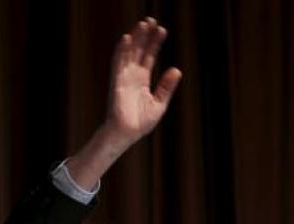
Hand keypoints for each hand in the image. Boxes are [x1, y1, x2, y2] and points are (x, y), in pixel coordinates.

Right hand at [64, 17, 180, 188]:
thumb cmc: (141, 123)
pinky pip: (118, 63)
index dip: (155, 43)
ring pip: (129, 53)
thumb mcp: (159, 103)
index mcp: (142, 80)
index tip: (162, 30)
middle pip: (139, 50)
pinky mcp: (116, 82)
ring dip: (135, 38)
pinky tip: (128, 38)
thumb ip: (167, 87)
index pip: (149, 57)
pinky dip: (122, 50)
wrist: (127, 134)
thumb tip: (177, 69)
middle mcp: (132, 76)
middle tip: (151, 20)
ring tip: (143, 24)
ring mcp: (123, 77)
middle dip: (145, 35)